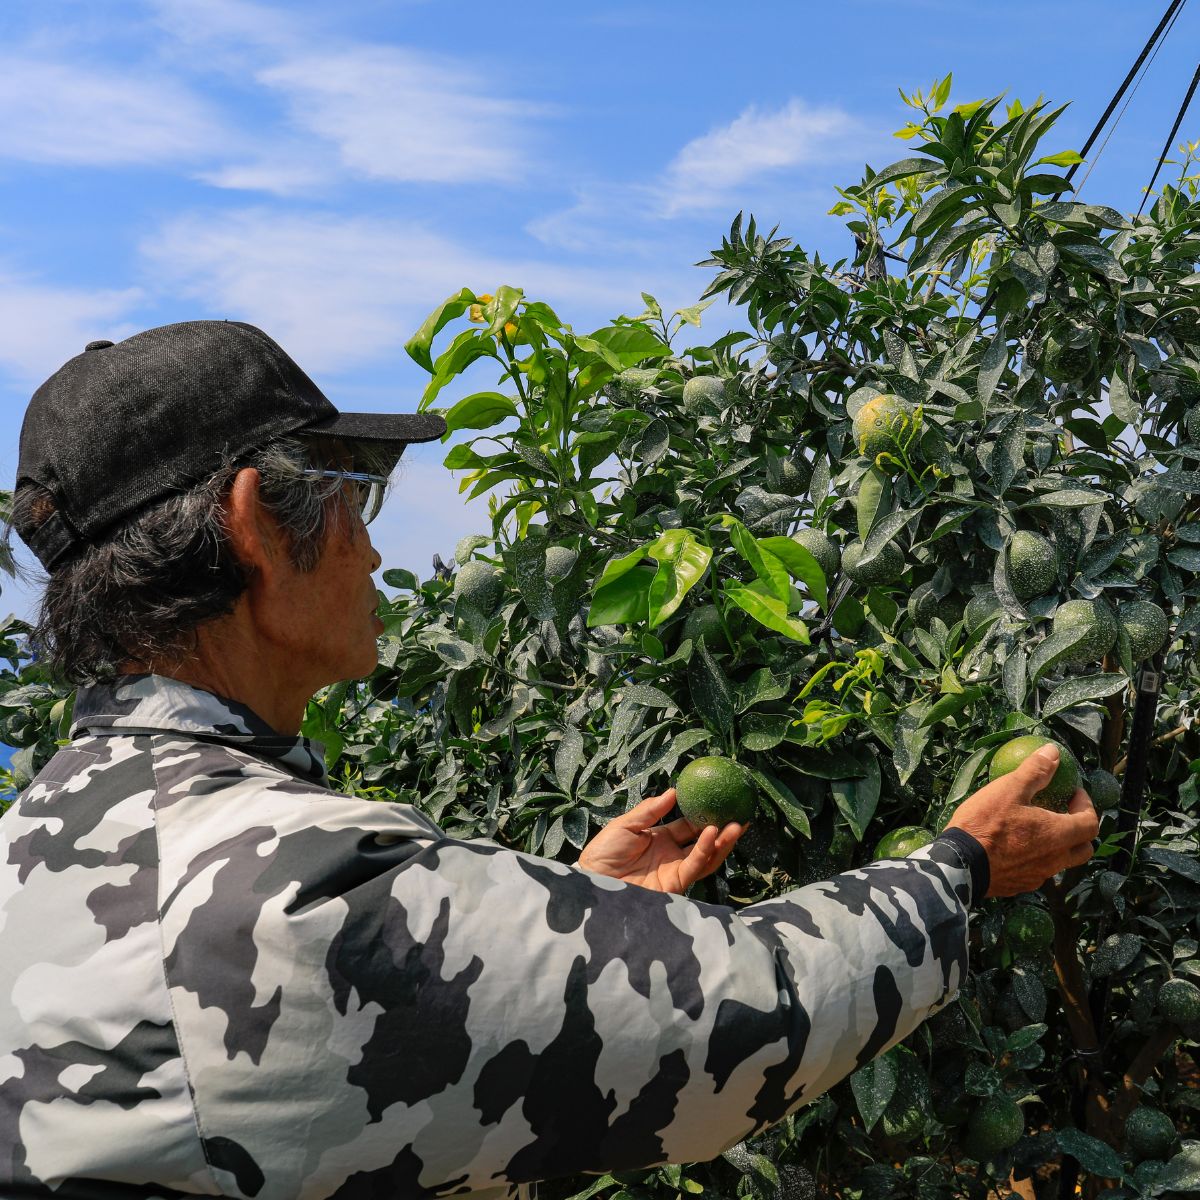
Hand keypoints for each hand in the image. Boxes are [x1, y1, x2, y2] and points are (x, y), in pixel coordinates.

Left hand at [576, 789, 744, 893]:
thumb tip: (673, 792)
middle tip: (741, 816)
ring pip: (705, 856)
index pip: (688, 826)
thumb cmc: (603, 852)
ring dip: (721, 842)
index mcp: (660, 839)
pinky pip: (694, 866)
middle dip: (722, 831)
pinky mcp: (674, 884)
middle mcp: (671, 855)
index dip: (703, 815)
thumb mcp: (625, 825)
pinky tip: (711, 835)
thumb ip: (650, 811)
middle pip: (703, 842)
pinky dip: (704, 851)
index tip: (719, 802)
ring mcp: (674, 870)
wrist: (593, 881)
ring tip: (736, 826)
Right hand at [945, 744, 1099, 896]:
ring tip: (1036, 831)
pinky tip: (1015, 850)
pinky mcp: (1020, 886)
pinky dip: (1036, 859)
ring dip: (1057, 846)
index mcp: (1057, 834)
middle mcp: (1055, 859)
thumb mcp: (1008, 790)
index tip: (1072, 793)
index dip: (1086, 805)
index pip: (1090, 823)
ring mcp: (1038, 876)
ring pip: (1061, 862)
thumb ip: (1035, 771)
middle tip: (1062, 813)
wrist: (960, 864)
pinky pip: (1038, 872)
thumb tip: (1053, 752)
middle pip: (1084, 848)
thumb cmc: (986, 823)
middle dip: (1079, 830)